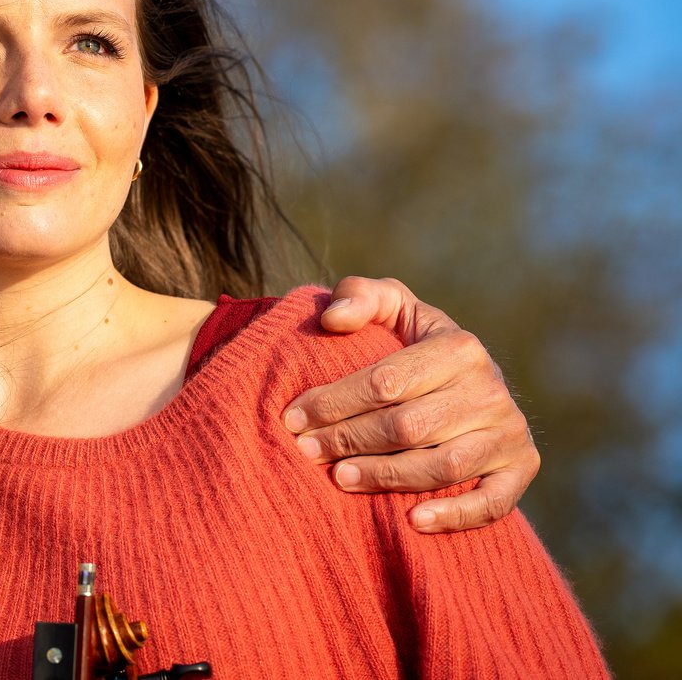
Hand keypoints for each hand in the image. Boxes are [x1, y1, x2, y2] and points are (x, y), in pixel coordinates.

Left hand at [282, 276, 539, 533]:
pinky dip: (455, 515)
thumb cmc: (412, 342)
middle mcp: (492, 390)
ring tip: (339, 478)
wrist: (468, 379)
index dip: (334, 402)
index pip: (386, 381)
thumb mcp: (390, 307)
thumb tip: (332, 319)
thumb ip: (359, 296)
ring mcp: (510, 433)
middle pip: (408, 426)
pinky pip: (493, 502)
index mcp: (459, 346)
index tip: (293, 417)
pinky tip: (413, 520)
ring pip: (442, 466)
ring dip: (385, 477)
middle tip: (306, 451)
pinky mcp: (522, 469)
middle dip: (348, 440)